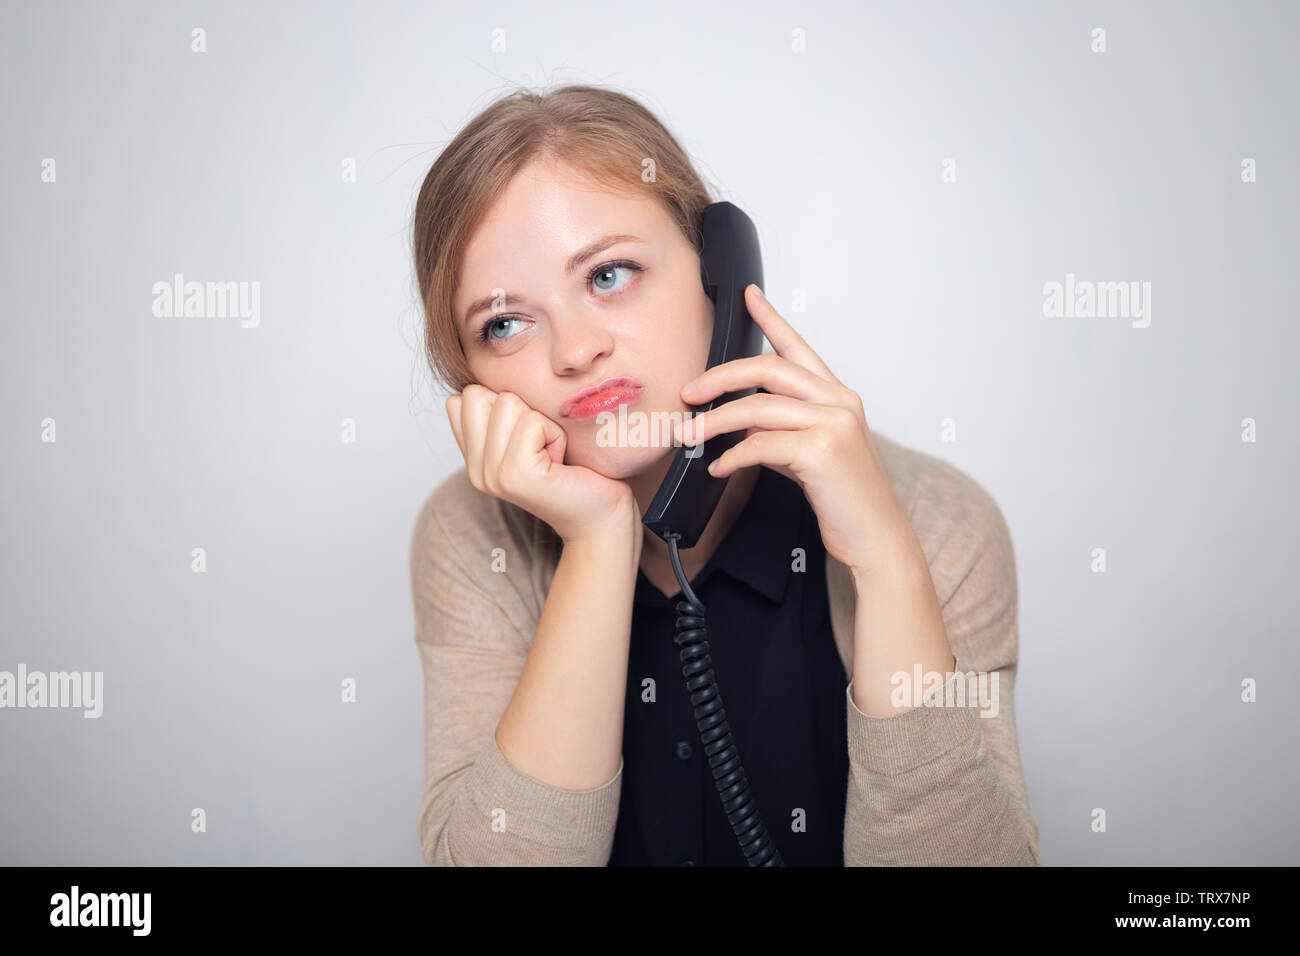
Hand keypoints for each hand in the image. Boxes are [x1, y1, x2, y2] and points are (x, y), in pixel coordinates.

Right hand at [446, 384, 639, 545]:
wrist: (601, 517)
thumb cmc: (575, 471)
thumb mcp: (530, 435)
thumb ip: (499, 415)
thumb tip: (477, 384)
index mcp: (474, 460)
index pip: (462, 399)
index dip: (504, 405)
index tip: (529, 438)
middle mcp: (476, 470)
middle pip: (478, 394)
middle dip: (521, 409)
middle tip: (543, 446)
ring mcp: (492, 475)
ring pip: (507, 402)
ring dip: (542, 421)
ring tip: (553, 454)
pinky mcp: (516, 475)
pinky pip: (532, 420)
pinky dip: (555, 433)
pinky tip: (561, 461)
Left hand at [673, 284, 914, 575]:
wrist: (876, 537)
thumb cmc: (844, 499)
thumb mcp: (810, 454)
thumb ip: (781, 430)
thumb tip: (740, 423)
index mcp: (838, 397)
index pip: (798, 348)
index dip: (772, 319)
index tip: (749, 296)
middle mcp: (839, 402)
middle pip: (768, 368)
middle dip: (721, 377)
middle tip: (689, 392)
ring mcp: (833, 424)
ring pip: (757, 406)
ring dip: (714, 421)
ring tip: (690, 435)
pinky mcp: (820, 452)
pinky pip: (759, 444)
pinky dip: (731, 455)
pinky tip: (720, 467)